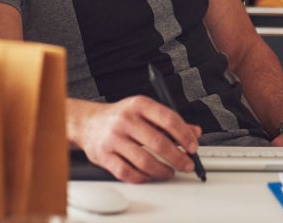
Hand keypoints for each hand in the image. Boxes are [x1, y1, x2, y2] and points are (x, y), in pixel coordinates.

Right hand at [72, 96, 200, 183]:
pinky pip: (128, 173)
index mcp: (138, 105)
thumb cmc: (120, 117)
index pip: (168, 119)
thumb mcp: (145, 111)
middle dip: (177, 158)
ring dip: (162, 171)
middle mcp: (125, 120)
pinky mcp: (104, 156)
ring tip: (170, 172)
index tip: (193, 147)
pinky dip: (143, 178)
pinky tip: (150, 175)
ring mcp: (113, 139)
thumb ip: (170, 122)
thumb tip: (194, 132)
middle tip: (187, 165)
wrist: (88, 123)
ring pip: (144, 161)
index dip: (184, 135)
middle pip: (158, 143)